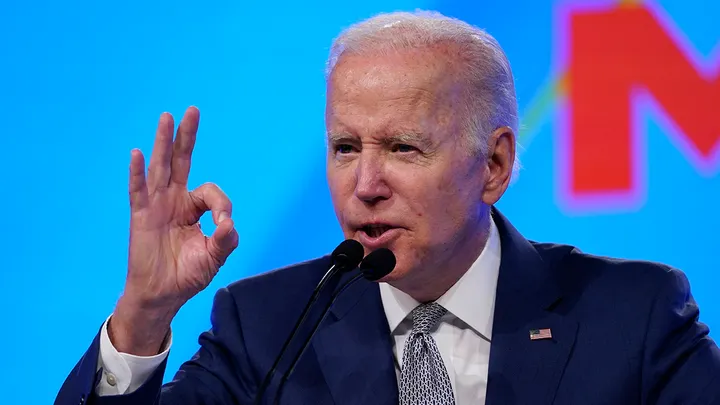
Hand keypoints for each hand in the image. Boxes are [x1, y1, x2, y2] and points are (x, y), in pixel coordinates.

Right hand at [109, 106, 238, 354]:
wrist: (162, 295)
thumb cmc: (188, 274)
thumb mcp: (215, 257)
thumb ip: (226, 240)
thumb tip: (229, 223)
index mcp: (194, 208)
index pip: (210, 192)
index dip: (220, 204)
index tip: (223, 224)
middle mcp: (175, 201)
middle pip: (181, 162)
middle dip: (187, 137)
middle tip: (192, 110)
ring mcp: (156, 206)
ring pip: (160, 168)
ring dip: (163, 142)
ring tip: (166, 117)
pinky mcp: (141, 217)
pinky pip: (138, 191)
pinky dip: (137, 172)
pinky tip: (138, 154)